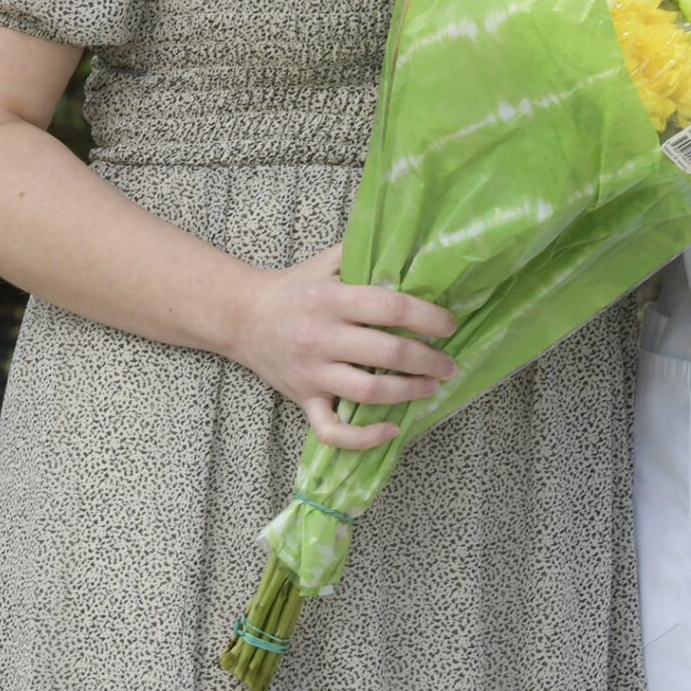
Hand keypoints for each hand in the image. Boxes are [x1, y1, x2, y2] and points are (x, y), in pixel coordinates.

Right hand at [225, 245, 458, 449]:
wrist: (242, 317)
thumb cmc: (294, 288)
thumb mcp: (328, 262)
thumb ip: (365, 254)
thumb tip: (412, 253)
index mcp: (331, 299)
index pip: (391, 308)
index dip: (428, 318)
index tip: (449, 326)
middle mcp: (322, 337)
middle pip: (388, 353)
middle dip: (429, 360)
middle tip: (449, 363)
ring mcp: (312, 373)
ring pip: (369, 392)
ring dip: (409, 392)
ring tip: (432, 386)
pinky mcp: (303, 400)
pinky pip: (333, 430)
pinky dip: (364, 437)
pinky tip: (391, 429)